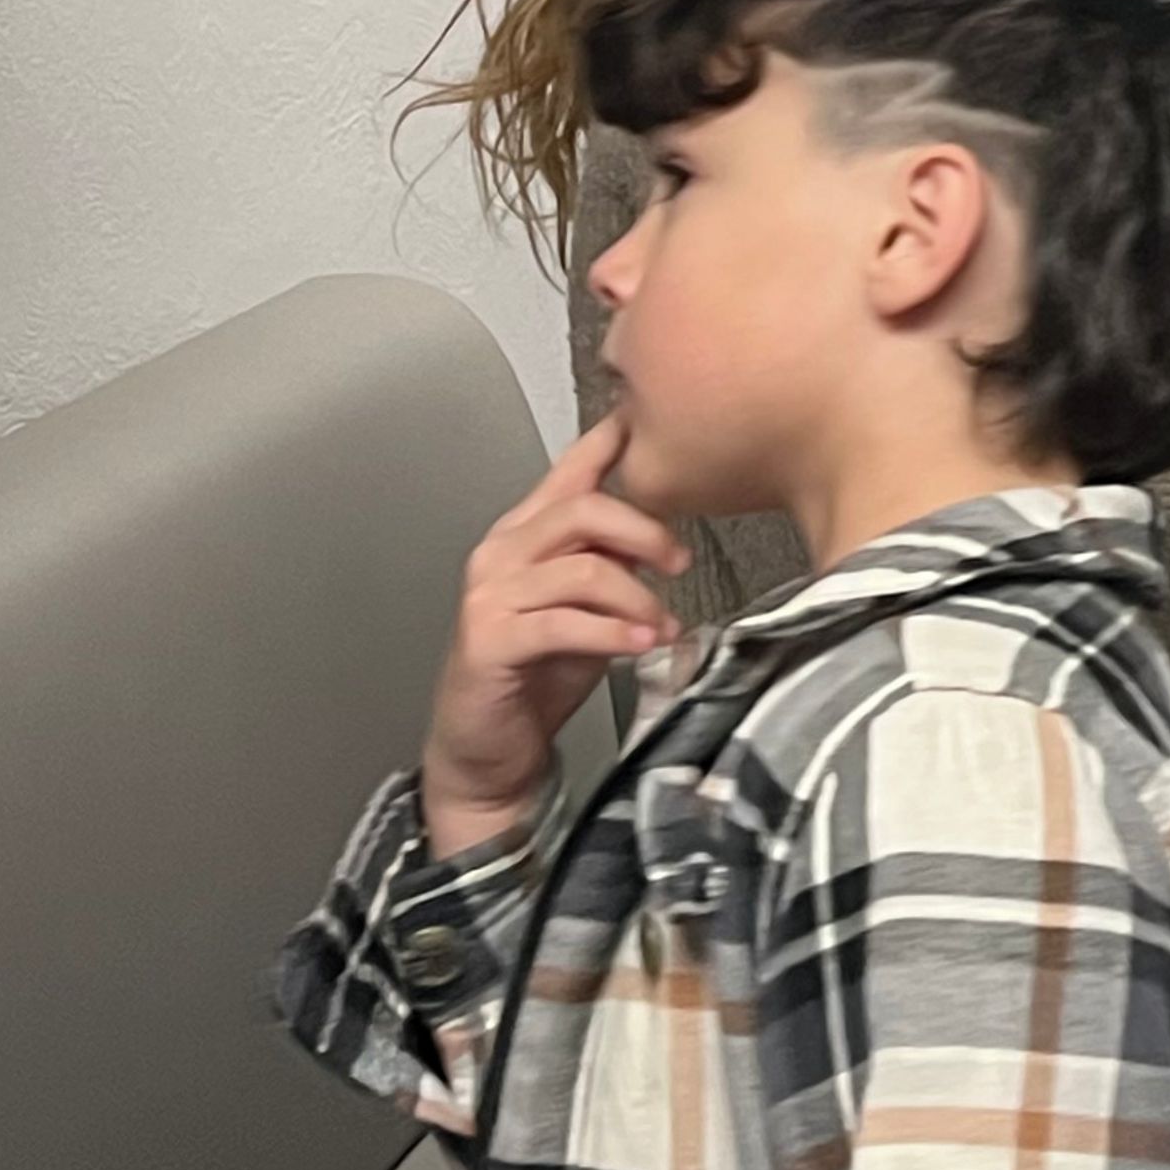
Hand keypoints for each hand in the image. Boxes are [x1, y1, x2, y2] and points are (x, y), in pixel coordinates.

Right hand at [419, 416, 685, 861]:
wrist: (488, 750)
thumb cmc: (538, 675)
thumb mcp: (588, 607)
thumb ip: (614, 564)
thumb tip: (664, 537)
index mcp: (525, 533)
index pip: (571, 471)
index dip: (611, 441)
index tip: (648, 418)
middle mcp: (501, 552)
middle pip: (585, 510)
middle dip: (646, 531)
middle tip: (681, 561)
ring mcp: (489, 594)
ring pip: (584, 569)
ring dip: (638, 597)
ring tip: (665, 625)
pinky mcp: (489, 640)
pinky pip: (565, 623)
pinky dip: (613, 632)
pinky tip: (642, 643)